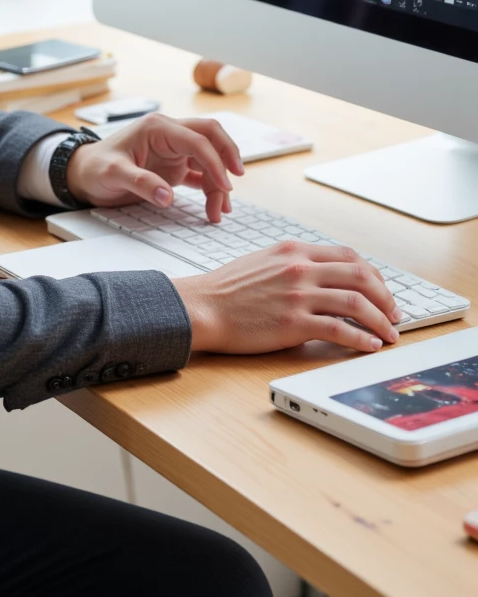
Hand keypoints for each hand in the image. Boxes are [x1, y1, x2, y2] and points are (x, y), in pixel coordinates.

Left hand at [65, 113, 243, 222]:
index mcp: (157, 128)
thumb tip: (166, 196)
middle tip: (234, 183)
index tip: (224, 185)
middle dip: (227, 157)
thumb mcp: (112, 174)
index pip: (196, 139)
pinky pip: (200, 173)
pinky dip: (210, 188)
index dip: (215, 161)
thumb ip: (139, 183)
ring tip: (218, 211)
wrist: (83, 174)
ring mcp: (174, 150)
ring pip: (209, 158)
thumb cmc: (95, 168)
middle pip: (211, 136)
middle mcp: (169, 134)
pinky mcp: (174, 166)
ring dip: (218, 181)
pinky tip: (215, 206)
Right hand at [173, 242, 401, 354]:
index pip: (348, 256)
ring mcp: (298, 295)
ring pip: (357, 302)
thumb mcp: (263, 261)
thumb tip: (323, 278)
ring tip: (389, 334)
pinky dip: (362, 339)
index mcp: (294, 250)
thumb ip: (294, 264)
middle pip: (361, 276)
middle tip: (393, 314)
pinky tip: (370, 345)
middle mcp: (300, 268)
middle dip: (385, 297)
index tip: (381, 291)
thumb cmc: (227, 289)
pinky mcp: (294, 323)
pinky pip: (340, 330)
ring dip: (381, 320)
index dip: (373, 275)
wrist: (202, 307)